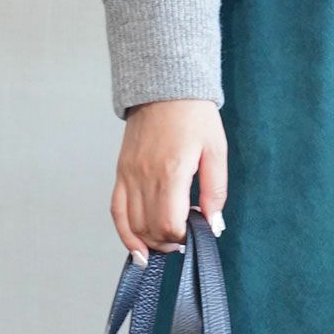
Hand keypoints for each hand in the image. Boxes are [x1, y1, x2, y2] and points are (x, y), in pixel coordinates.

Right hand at [111, 99, 227, 260]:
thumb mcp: (216, 149)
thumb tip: (214, 223)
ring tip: (167, 241)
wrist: (166, 85)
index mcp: (171, 171)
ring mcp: (130, 174)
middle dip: (170, 242)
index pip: (170, 225)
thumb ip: (216, 190)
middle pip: (151, 230)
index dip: (184, 237)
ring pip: (133, 225)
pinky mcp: (122, 171)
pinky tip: (137, 248)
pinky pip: (117, 210)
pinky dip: (125, 232)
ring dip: (150, 241)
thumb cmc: (194, 114)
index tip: (196, 230)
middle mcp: (145, 176)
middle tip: (186, 236)